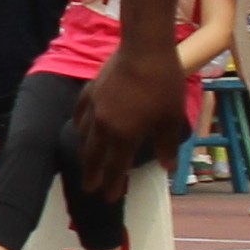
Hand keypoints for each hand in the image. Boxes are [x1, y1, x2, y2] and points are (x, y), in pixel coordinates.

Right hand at [64, 35, 194, 206]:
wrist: (145, 50)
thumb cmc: (163, 85)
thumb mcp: (171, 118)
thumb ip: (168, 145)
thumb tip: (168, 168)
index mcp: (125, 136)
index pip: (116, 168)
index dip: (112, 185)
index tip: (108, 199)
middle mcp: (104, 126)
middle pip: (93, 156)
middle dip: (92, 174)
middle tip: (89, 188)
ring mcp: (94, 107)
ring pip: (83, 136)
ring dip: (84, 152)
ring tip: (85, 161)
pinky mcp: (91, 90)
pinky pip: (79, 112)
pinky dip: (78, 123)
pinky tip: (77, 126)